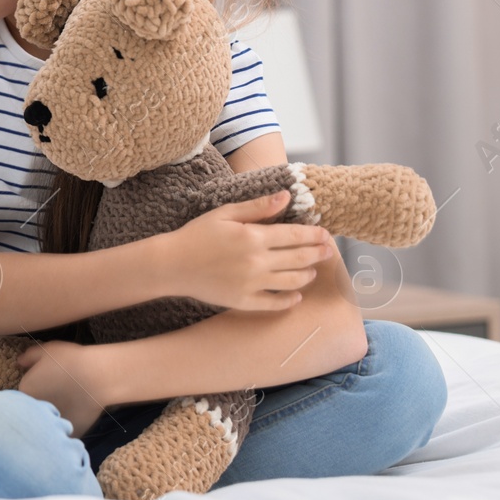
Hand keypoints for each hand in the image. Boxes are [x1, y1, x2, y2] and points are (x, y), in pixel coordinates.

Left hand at [16, 339, 106, 436]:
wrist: (97, 376)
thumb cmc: (71, 360)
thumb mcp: (46, 350)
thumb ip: (30, 357)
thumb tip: (20, 362)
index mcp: (26, 390)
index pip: (22, 395)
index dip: (33, 390)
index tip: (44, 386)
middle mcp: (35, 410)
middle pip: (33, 412)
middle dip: (40, 407)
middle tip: (56, 395)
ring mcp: (52, 423)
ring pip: (48, 424)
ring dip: (52, 419)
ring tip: (67, 406)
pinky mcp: (69, 432)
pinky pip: (65, 432)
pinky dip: (67, 427)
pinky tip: (75, 415)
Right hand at [165, 191, 334, 310]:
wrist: (171, 264)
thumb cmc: (196, 235)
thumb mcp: (224, 213)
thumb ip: (257, 207)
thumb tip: (285, 196)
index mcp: (253, 237)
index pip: (294, 235)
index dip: (313, 235)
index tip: (325, 234)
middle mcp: (257, 261)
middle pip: (298, 258)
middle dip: (317, 254)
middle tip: (328, 251)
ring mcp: (251, 283)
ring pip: (291, 281)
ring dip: (307, 275)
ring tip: (312, 271)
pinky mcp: (243, 301)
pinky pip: (273, 303)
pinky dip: (289, 300)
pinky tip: (296, 296)